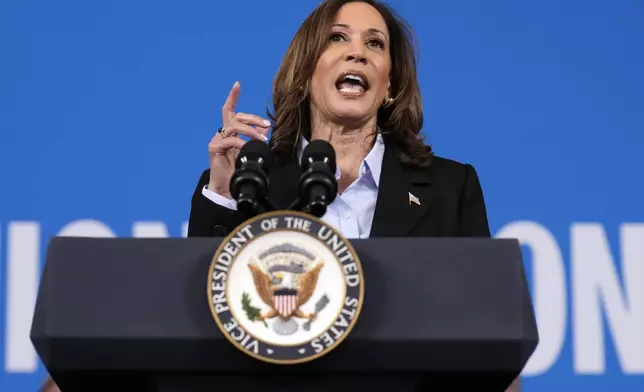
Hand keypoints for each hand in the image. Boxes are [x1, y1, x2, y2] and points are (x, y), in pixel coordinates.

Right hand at [207, 81, 270, 197]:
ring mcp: (216, 140)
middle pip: (236, 116)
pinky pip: (230, 140)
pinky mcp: (214, 148)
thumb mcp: (250, 152)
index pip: (229, 110)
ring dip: (250, 130)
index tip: (237, 84)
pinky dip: (241, 142)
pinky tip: (247, 148)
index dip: (233, 97)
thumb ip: (256, 138)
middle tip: (267, 125)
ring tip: (261, 139)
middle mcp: (221, 133)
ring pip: (234, 125)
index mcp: (229, 132)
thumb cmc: (237, 171)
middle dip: (253, 118)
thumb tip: (266, 128)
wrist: (225, 189)